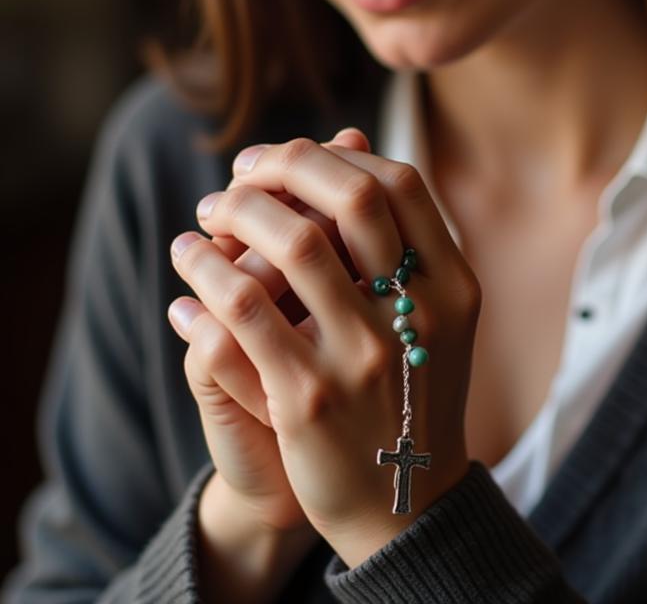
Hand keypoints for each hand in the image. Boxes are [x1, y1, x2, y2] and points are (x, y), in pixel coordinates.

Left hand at [170, 131, 480, 562]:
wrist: (405, 505)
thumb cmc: (412, 393)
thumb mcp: (435, 318)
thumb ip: (405, 241)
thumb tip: (350, 144)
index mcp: (453, 284)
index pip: (400, 185)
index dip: (339, 158)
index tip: (292, 159)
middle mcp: (418, 312)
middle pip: (351, 199)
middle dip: (287, 165)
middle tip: (243, 170)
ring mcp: (365, 355)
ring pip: (294, 243)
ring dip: (239, 209)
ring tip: (209, 209)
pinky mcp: (309, 397)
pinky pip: (245, 310)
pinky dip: (208, 271)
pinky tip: (189, 262)